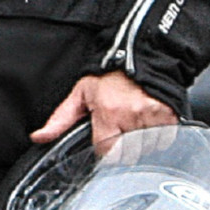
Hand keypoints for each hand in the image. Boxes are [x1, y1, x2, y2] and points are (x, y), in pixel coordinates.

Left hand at [30, 70, 174, 155]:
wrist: (144, 55)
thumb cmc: (110, 75)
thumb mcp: (80, 94)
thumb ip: (60, 119)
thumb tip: (39, 137)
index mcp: (108, 112)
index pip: (107, 152)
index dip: (105, 148)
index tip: (105, 137)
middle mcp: (132, 116)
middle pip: (128, 155)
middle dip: (124, 147)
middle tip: (122, 128)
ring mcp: (153, 117)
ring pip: (147, 149)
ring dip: (142, 141)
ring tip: (136, 121)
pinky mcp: (170, 117)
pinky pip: (164, 141)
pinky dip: (157, 135)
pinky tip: (149, 120)